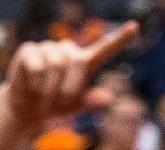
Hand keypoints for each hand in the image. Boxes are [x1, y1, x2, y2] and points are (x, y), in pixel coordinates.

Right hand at [2, 23, 138, 126]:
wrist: (29, 108)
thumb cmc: (57, 106)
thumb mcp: (77, 107)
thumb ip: (91, 102)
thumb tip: (108, 96)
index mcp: (86, 63)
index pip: (106, 49)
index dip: (120, 39)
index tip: (135, 27)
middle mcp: (69, 51)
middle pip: (77, 61)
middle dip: (69, 87)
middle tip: (60, 101)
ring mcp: (48, 48)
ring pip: (56, 65)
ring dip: (51, 89)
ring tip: (45, 95)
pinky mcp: (30, 49)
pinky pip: (37, 67)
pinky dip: (36, 84)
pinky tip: (31, 85)